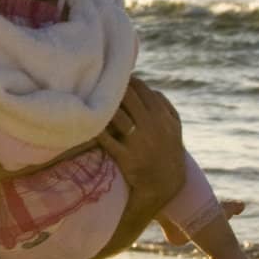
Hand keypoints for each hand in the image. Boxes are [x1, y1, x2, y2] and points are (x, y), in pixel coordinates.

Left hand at [97, 76, 185, 216]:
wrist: (166, 182)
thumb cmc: (168, 150)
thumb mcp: (174, 126)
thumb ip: (164, 105)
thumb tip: (149, 88)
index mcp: (162, 115)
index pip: (142, 89)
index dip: (125, 80)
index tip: (110, 76)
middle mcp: (151, 125)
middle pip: (127, 97)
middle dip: (110, 88)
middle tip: (94, 82)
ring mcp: (138, 141)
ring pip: (116, 115)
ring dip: (102, 105)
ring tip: (87, 97)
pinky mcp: (125, 156)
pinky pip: (106, 138)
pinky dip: (95, 128)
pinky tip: (84, 119)